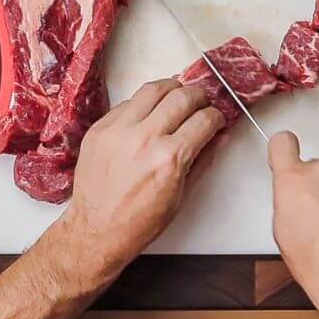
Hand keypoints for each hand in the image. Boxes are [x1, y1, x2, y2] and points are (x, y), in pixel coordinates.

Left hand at [61, 79, 223, 279]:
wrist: (97, 228)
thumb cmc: (142, 220)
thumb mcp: (182, 194)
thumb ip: (203, 160)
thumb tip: (221, 137)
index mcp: (170, 159)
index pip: (203, 120)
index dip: (216, 116)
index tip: (217, 118)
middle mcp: (144, 139)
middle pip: (181, 97)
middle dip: (198, 96)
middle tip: (201, 103)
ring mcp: (117, 130)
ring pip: (152, 89)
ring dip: (171, 89)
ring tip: (177, 98)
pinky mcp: (99, 129)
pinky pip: (127, 103)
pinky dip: (144, 104)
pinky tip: (150, 115)